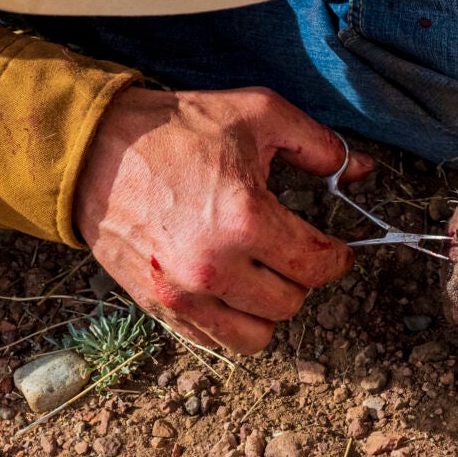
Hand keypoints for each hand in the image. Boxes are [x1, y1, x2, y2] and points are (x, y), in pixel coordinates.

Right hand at [74, 85, 363, 352]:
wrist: (97, 150)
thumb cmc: (178, 129)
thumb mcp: (258, 115)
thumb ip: (318, 144)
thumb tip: (360, 169)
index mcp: (244, 218)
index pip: (316, 265)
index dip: (338, 258)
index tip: (337, 249)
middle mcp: (213, 266)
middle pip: (291, 302)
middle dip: (301, 277)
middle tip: (292, 250)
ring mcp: (182, 294)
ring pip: (256, 335)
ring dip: (268, 307)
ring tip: (263, 273)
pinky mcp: (159, 307)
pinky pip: (214, 341)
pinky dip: (231, 322)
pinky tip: (231, 287)